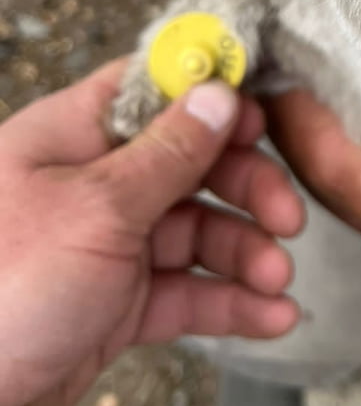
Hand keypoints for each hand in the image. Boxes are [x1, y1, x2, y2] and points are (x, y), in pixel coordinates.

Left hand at [0, 61, 303, 405]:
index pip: (152, 90)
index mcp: (71, 136)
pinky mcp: (116, 304)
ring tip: (279, 280)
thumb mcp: (98, 209)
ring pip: (197, 231)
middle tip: (288, 218)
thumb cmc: (2, 292)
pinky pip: (186, 290)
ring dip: (246, 253)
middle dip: (247, 189)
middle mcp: (91, 184)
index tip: (262, 117)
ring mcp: (106, 245)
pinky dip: (230, 302)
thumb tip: (220, 93)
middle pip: (191, 163)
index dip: (211, 98)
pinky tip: (272, 316)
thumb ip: (169, 151)